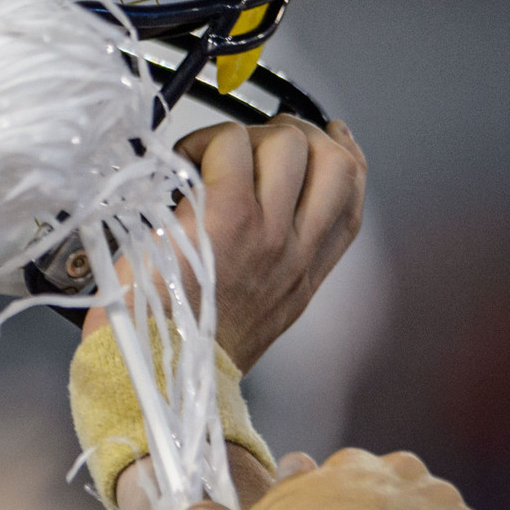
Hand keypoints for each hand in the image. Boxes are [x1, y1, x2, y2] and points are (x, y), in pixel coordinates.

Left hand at [172, 117, 365, 372]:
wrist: (158, 378)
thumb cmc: (185, 343)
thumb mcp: (253, 309)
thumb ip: (271, 259)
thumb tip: (266, 205)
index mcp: (303, 275)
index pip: (351, 199)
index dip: (345, 153)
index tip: (331, 131)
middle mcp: (295, 253)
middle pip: (333, 160)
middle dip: (296, 132)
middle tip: (250, 139)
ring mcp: (267, 233)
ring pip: (287, 143)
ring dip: (244, 134)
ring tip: (204, 159)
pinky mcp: (228, 217)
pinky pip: (231, 145)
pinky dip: (204, 141)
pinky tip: (182, 165)